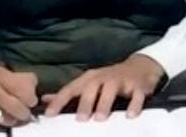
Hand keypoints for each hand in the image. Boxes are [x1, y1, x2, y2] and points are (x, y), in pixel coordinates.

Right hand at [0, 63, 37, 127]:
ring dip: (14, 119)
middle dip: (24, 113)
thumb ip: (18, 78)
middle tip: (24, 112)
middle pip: (17, 107)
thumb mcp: (0, 70)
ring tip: (13, 115)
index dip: (31, 98)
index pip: (22, 89)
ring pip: (7, 119)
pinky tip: (0, 117)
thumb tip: (35, 87)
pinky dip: (1, 124)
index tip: (31, 101)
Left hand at [43, 54, 164, 121]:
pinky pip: (136, 95)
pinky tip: (130, 115)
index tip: (50, 114)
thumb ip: (68, 93)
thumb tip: (44, 99)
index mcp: (90, 78)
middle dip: (85, 102)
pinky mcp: (138, 86)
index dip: (59, 100)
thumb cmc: (109, 79)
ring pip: (112, 89)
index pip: (71, 88)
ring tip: (100, 118)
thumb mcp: (89, 83)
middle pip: (92, 87)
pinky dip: (134, 105)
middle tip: (80, 119)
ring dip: (105, 103)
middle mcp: (104, 77)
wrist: (140, 67)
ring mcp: (121, 80)